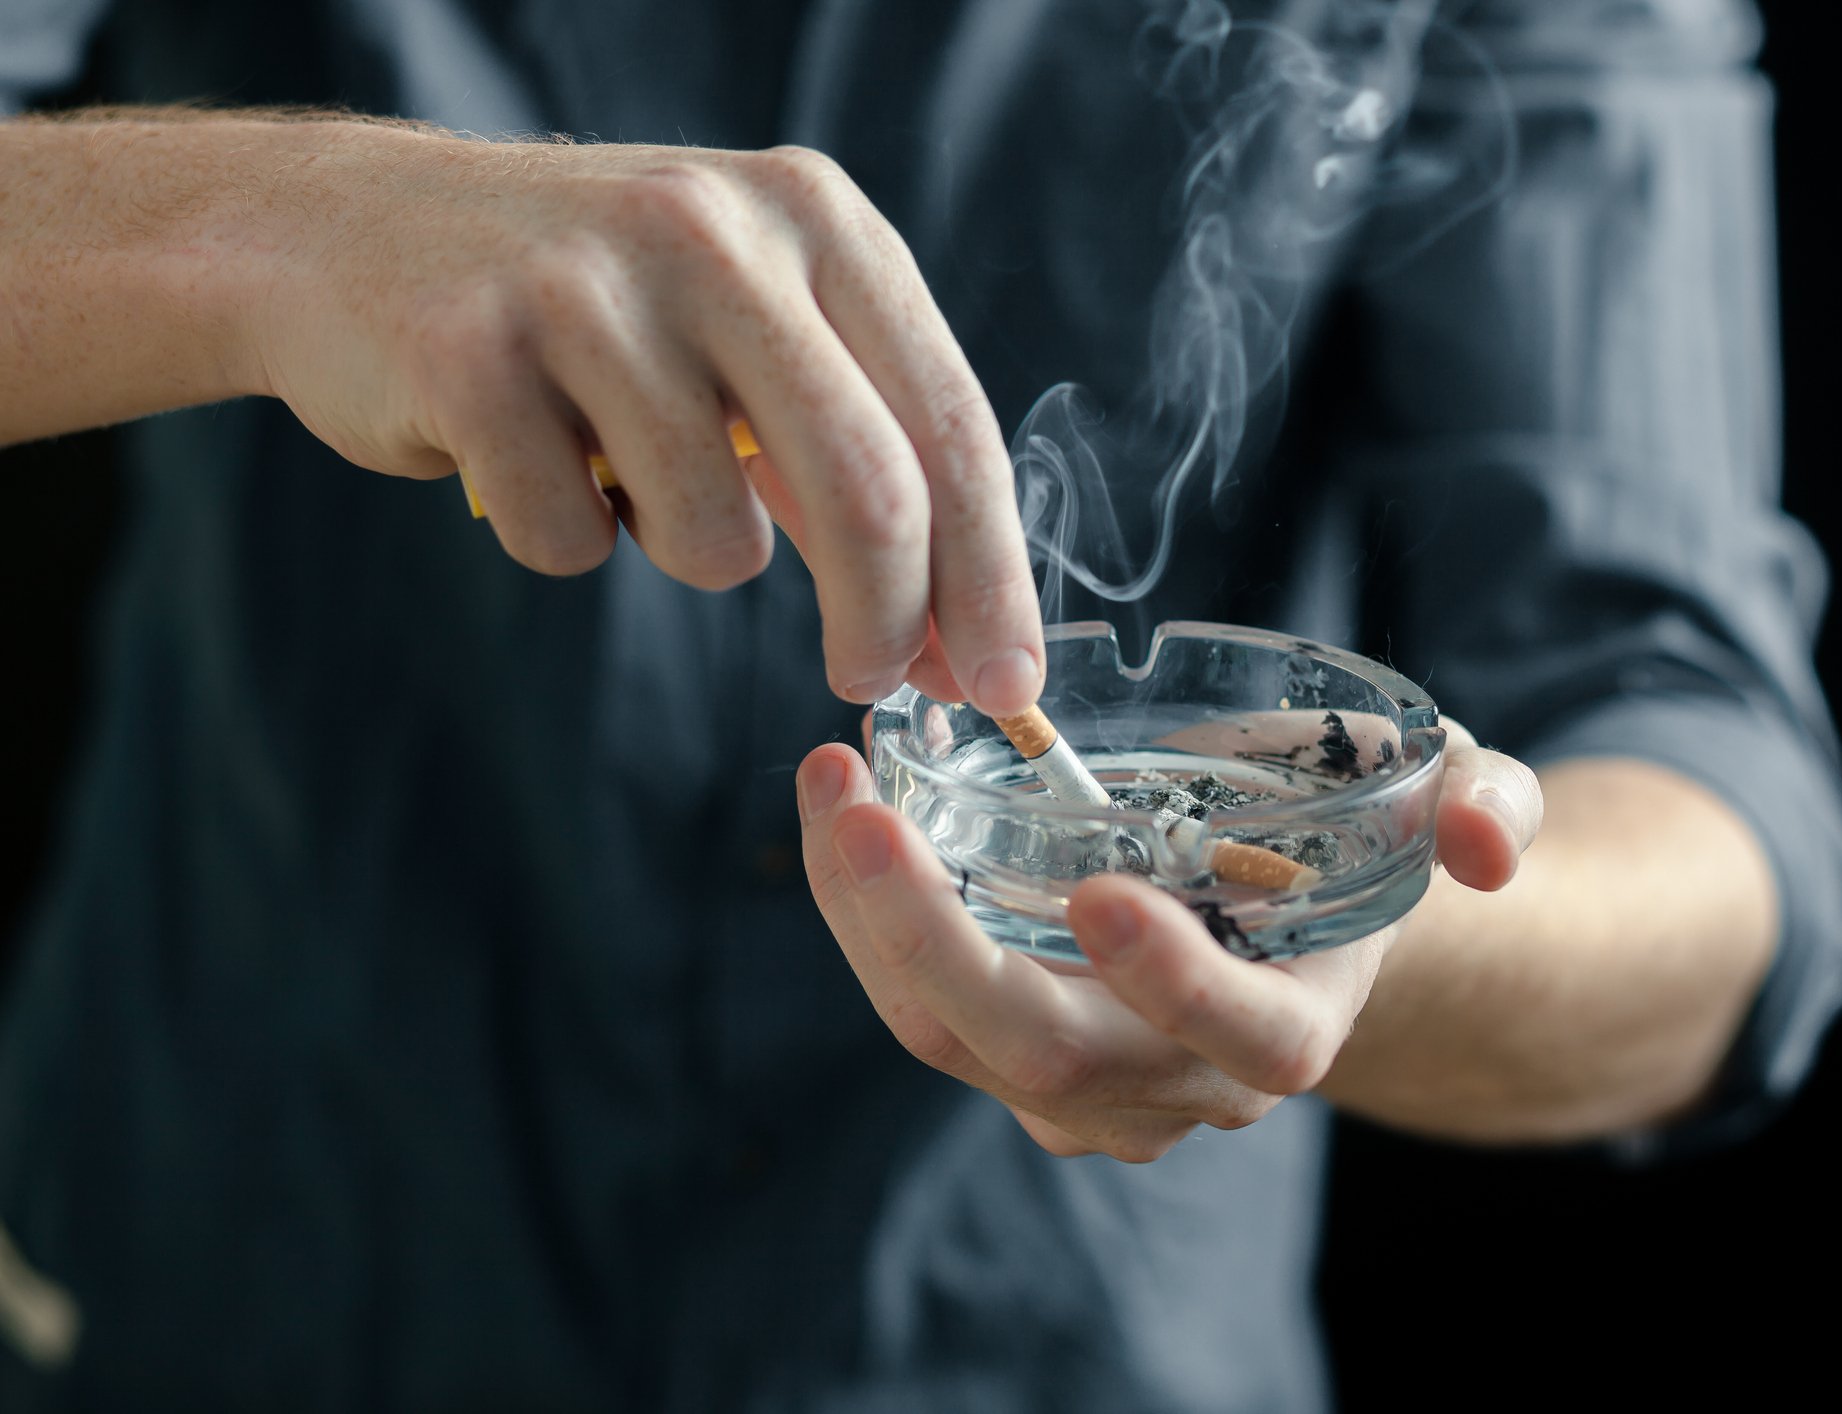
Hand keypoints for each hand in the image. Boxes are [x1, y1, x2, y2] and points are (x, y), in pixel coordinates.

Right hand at [244, 129, 1042, 711]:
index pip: (952, 425)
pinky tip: (531, 457)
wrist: (354, 231)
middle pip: (868, 490)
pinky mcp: (473, 349)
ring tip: (629, 474)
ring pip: (714, 539)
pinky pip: (576, 543)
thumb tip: (958, 645)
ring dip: (687, 554)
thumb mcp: (755, 330)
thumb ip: (861, 460)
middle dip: (884, 621)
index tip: (1008, 688)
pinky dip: (566, 540)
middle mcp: (717, 231)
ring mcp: (590, 286)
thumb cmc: (595, 308)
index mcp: (817, 220)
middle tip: (867, 682)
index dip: (991, 578)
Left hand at [795, 716, 1540, 1160]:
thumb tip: (1491, 843)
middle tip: (871, 814)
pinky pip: (921, 1008)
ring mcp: (1086, 1080)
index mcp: (1293, 1026)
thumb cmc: (1364, 837)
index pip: (1243, 1042)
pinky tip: (844, 818)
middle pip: (1054, 1058)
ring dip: (873, 923)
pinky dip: (866, 920)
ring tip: (834, 789)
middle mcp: (1182, 1081)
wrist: (1287, 903)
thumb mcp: (1454, 794)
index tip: (1103, 892)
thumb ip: (1490, 805)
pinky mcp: (1010, 1048)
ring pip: (958, 1040)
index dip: (1176, 984)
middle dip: (944, 944)